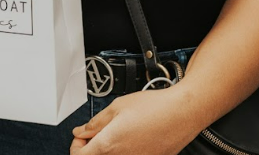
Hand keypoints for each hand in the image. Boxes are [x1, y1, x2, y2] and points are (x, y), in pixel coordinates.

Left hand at [69, 87, 200, 154]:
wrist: (182, 113)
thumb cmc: (154, 108)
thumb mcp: (116, 107)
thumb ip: (95, 122)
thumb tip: (81, 131)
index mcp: (108, 145)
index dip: (76, 146)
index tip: (82, 137)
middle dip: (91, 148)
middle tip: (96, 133)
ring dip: (107, 149)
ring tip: (115, 133)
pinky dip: (123, 151)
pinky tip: (129, 138)